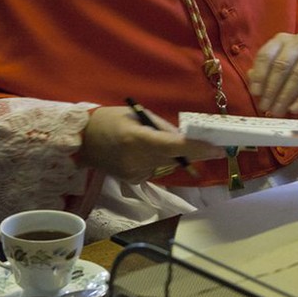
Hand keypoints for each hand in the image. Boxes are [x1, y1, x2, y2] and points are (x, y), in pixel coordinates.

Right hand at [80, 106, 223, 182]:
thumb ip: (161, 127)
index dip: (198, 148)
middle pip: (175, 157)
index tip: (218, 149)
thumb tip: (185, 138)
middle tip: (208, 145)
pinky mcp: (132, 180)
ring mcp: (134, 173)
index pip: (175, 146)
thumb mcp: (137, 115)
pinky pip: (155, 168)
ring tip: (146, 140)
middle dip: (191, 150)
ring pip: (166, 163)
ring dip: (167, 153)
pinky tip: (138, 152)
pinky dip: (154, 159)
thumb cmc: (109, 120)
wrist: (79, 141)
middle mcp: (137, 160)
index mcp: (138, 139)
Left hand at [247, 32, 297, 116]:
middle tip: (266, 106)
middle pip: (282, 65)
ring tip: (278, 111)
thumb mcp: (282, 72)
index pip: (266, 55)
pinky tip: (295, 109)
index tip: (255, 93)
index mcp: (283, 40)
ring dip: (286, 96)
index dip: (259, 76)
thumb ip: (265, 75)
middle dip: (271, 89)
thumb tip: (254, 87)